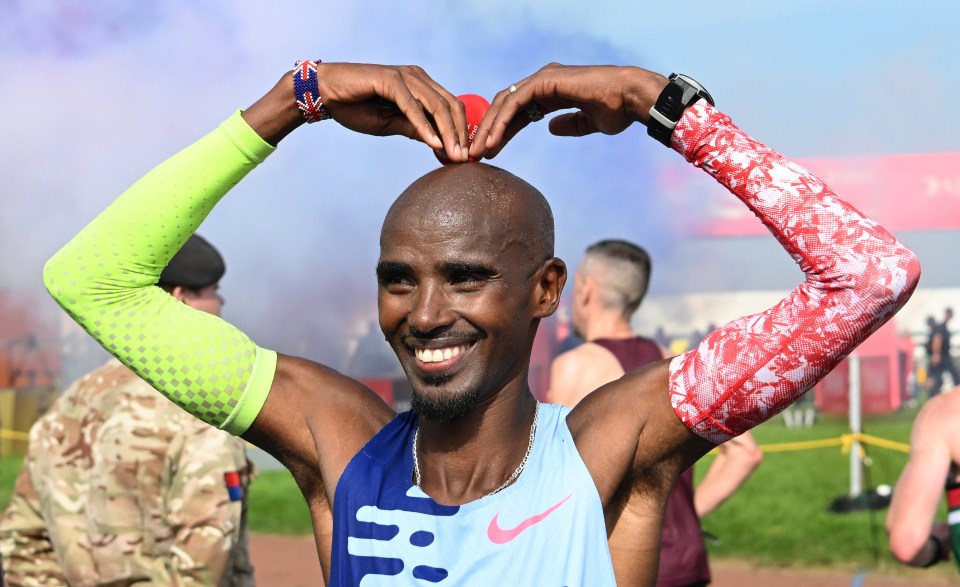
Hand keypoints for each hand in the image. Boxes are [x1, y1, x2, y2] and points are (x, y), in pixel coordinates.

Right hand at [317, 63, 468, 161]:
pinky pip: (413, 107)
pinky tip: (434, 144)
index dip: (461, 131)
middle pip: (450, 105)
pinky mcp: (391, 80)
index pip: (450, 107)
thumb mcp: (391, 123)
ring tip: (454, 155)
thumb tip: (440, 144)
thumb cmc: (356, 107)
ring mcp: (405, 76)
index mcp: (420, 85)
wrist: (326, 94)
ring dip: (448, 133)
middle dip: (460, 134)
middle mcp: (417, 77)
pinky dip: (425, 127)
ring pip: (436, 106)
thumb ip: (415, 129)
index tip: (465, 156)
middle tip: (465, 159)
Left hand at [469, 63, 668, 158]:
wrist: (631, 98)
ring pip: (505, 104)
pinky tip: (493, 141)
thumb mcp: (588, 123)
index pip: (516, 112)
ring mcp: (542, 78)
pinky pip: (515, 103)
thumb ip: (568, 124)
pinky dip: (502, 122)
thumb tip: (550, 128)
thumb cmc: (616, 110)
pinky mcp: (544, 80)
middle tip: (475, 154)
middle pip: (505, 107)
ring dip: (489, 128)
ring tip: (479, 152)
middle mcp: (543, 81)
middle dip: (488, 131)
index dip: (502, 132)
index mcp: (551, 91)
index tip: (490, 152)